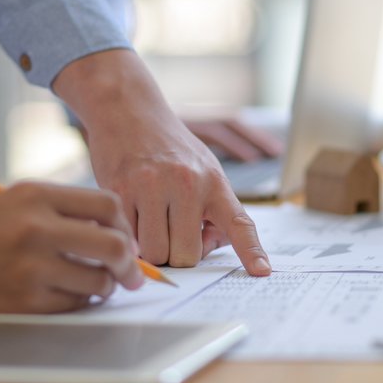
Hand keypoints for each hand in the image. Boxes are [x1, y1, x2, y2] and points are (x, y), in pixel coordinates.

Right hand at [0, 183, 142, 312]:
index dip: (123, 225)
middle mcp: (37, 226)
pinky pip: (74, 304)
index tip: (124, 240)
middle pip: (114, 243)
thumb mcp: (12, 202)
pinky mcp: (24, 300)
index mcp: (36, 194)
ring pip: (99, 281)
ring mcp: (31, 265)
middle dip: (130, 263)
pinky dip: (80, 303)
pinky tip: (68, 295)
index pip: (107, 204)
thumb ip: (60, 211)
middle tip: (132, 274)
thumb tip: (114, 233)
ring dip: (104, 286)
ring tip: (93, 284)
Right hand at [54, 50, 270, 275]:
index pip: (239, 222)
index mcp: (213, 181)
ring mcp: (151, 187)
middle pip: (186, 255)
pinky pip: (127, 237)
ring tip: (150, 220)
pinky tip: (131, 213)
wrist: (128, 110)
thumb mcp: (203, 169)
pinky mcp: (119, 191)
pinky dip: (129, 236)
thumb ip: (212, 209)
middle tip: (171, 231)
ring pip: (154, 252)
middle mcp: (186, 183)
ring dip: (151, 247)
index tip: (262, 272)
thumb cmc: (169, 147)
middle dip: (177, 254)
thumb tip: (209, 246)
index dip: (251, 251)